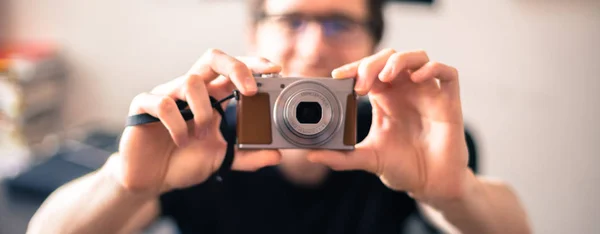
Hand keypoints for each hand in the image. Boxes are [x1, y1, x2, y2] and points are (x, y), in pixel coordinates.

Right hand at [113, 49, 281, 193]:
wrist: (151, 179)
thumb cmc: (184, 161)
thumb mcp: (222, 159)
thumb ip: (248, 156)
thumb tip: (276, 154)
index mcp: (210, 96)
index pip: (232, 69)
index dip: (252, 64)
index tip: (274, 70)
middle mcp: (190, 89)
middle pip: (213, 58)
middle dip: (235, 67)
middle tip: (250, 90)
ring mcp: (166, 94)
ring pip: (190, 82)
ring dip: (203, 112)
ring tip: (202, 136)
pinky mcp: (143, 107)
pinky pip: (163, 103)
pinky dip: (177, 125)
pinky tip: (180, 141)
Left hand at [307, 48, 470, 203]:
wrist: (430, 185)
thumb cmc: (402, 167)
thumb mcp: (367, 159)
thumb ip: (341, 157)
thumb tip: (312, 155)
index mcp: (385, 97)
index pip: (369, 70)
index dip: (354, 67)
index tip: (338, 77)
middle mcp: (406, 90)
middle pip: (390, 57)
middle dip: (372, 63)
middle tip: (359, 83)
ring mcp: (428, 93)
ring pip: (418, 57)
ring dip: (399, 60)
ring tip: (385, 77)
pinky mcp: (449, 101)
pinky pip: (448, 73)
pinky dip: (433, 68)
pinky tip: (417, 79)